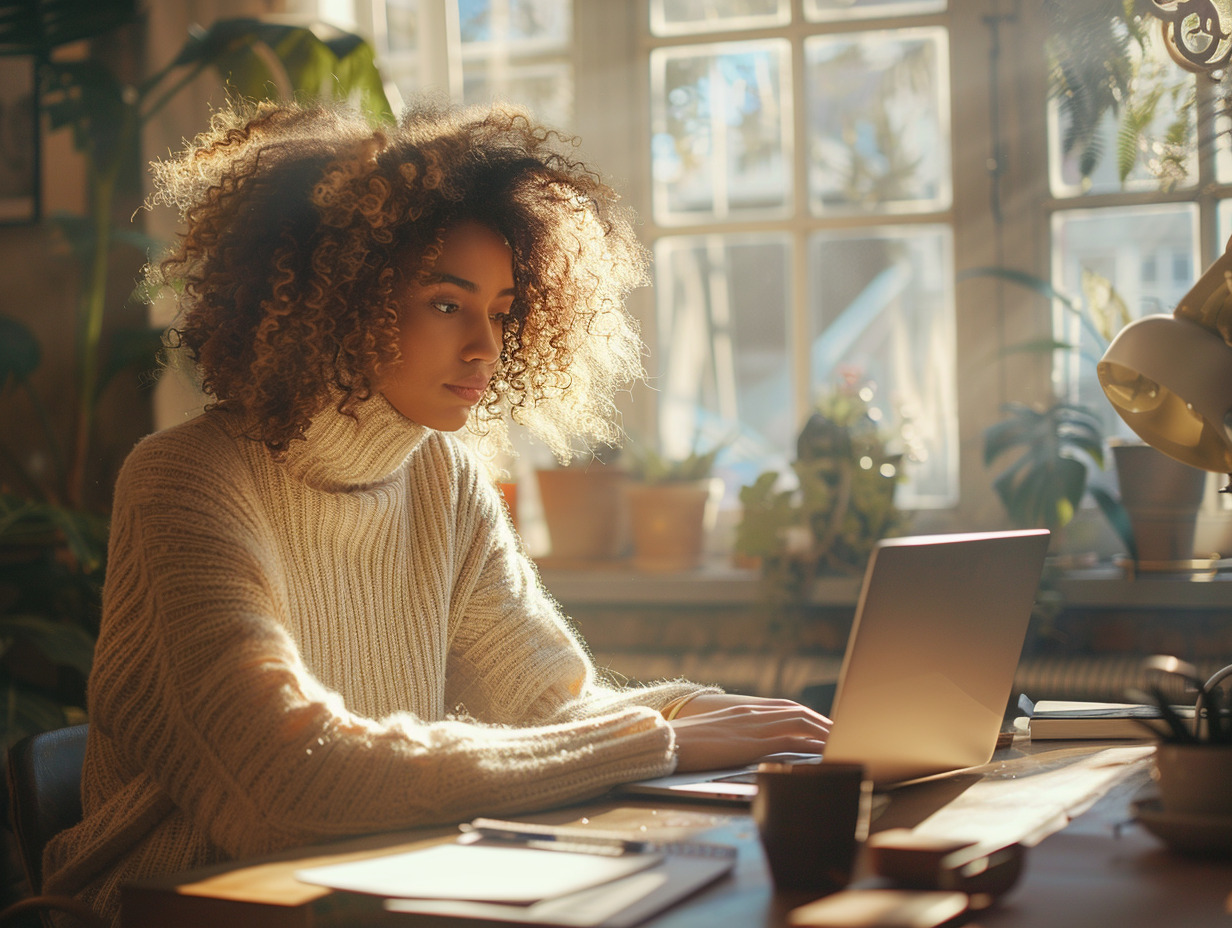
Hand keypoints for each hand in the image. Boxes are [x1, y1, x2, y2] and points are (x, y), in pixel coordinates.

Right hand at [668, 693, 831, 772]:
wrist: (666, 741)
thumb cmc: (683, 743)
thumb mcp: (712, 734)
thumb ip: (731, 735)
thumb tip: (741, 746)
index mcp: (742, 711)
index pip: (784, 708)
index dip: (807, 715)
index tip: (823, 724)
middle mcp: (751, 714)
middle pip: (797, 713)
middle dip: (821, 722)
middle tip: (842, 732)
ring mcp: (752, 726)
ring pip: (799, 724)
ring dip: (823, 731)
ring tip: (842, 740)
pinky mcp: (752, 743)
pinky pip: (790, 741)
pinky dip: (811, 745)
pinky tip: (823, 752)